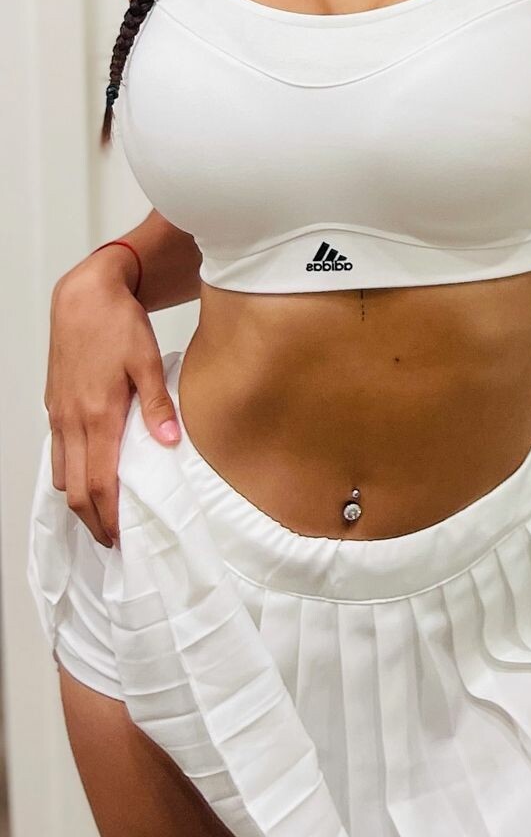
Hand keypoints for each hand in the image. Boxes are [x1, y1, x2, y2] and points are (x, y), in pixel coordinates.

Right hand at [45, 248, 180, 548]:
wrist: (84, 296)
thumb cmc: (117, 324)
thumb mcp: (148, 360)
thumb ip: (158, 405)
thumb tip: (170, 442)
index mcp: (98, 415)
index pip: (100, 483)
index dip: (109, 517)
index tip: (122, 538)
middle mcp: (73, 420)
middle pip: (75, 490)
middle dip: (92, 521)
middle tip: (112, 540)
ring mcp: (59, 414)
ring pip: (62, 473)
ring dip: (79, 500)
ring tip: (101, 514)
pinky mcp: (55, 405)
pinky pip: (58, 451)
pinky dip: (70, 472)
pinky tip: (88, 473)